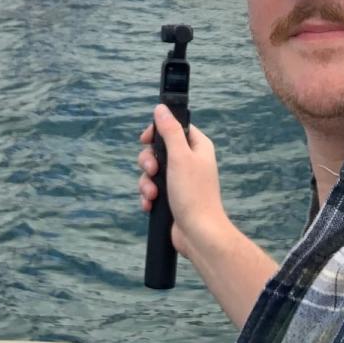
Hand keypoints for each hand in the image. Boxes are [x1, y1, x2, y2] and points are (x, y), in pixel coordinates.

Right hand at [137, 105, 227, 258]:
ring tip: (153, 194)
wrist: (198, 234)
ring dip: (147, 182)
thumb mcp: (180, 157)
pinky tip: (150, 204)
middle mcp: (190, 161)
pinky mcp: (172, 197)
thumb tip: (161, 108)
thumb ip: (169, 131)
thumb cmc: (194, 194)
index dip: (158, 131)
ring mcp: (180, 180)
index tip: (145, 139)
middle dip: (148, 162)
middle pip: (158, 149)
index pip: (175, 126)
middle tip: (153, 171)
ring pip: (152, 171)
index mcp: (197, 147)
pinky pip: (152, 189)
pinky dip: (148, 196)